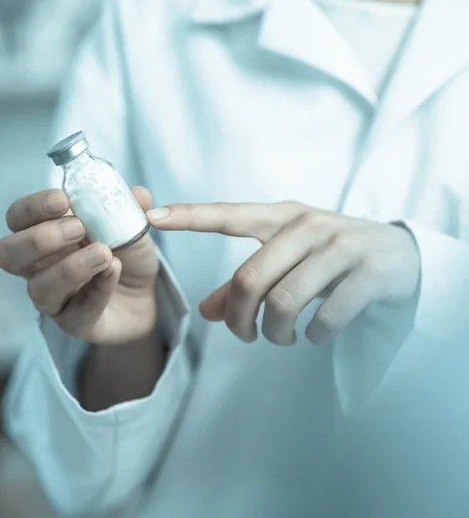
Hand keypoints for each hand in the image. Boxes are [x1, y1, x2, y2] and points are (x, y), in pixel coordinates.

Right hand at [0, 187, 158, 344]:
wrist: (146, 292)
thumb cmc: (125, 252)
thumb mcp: (130, 223)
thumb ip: (129, 206)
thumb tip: (139, 194)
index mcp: (45, 233)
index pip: (18, 218)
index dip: (33, 208)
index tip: (63, 199)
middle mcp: (39, 267)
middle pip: (9, 255)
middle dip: (40, 238)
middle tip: (79, 228)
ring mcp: (55, 298)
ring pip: (39, 288)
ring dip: (70, 267)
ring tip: (103, 253)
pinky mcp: (76, 323)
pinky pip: (78, 313)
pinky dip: (98, 289)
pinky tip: (114, 271)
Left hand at [148, 201, 420, 345]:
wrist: (401, 255)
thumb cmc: (332, 256)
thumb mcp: (290, 259)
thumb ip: (246, 283)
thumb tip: (207, 313)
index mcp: (283, 217)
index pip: (229, 215)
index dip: (190, 217)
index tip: (151, 218)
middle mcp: (308, 226)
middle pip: (250, 278)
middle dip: (239, 318)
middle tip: (245, 335)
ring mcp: (340, 247)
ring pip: (284, 301)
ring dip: (276, 333)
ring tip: (281, 337)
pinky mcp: (368, 274)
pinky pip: (326, 317)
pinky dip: (315, 335)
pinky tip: (316, 334)